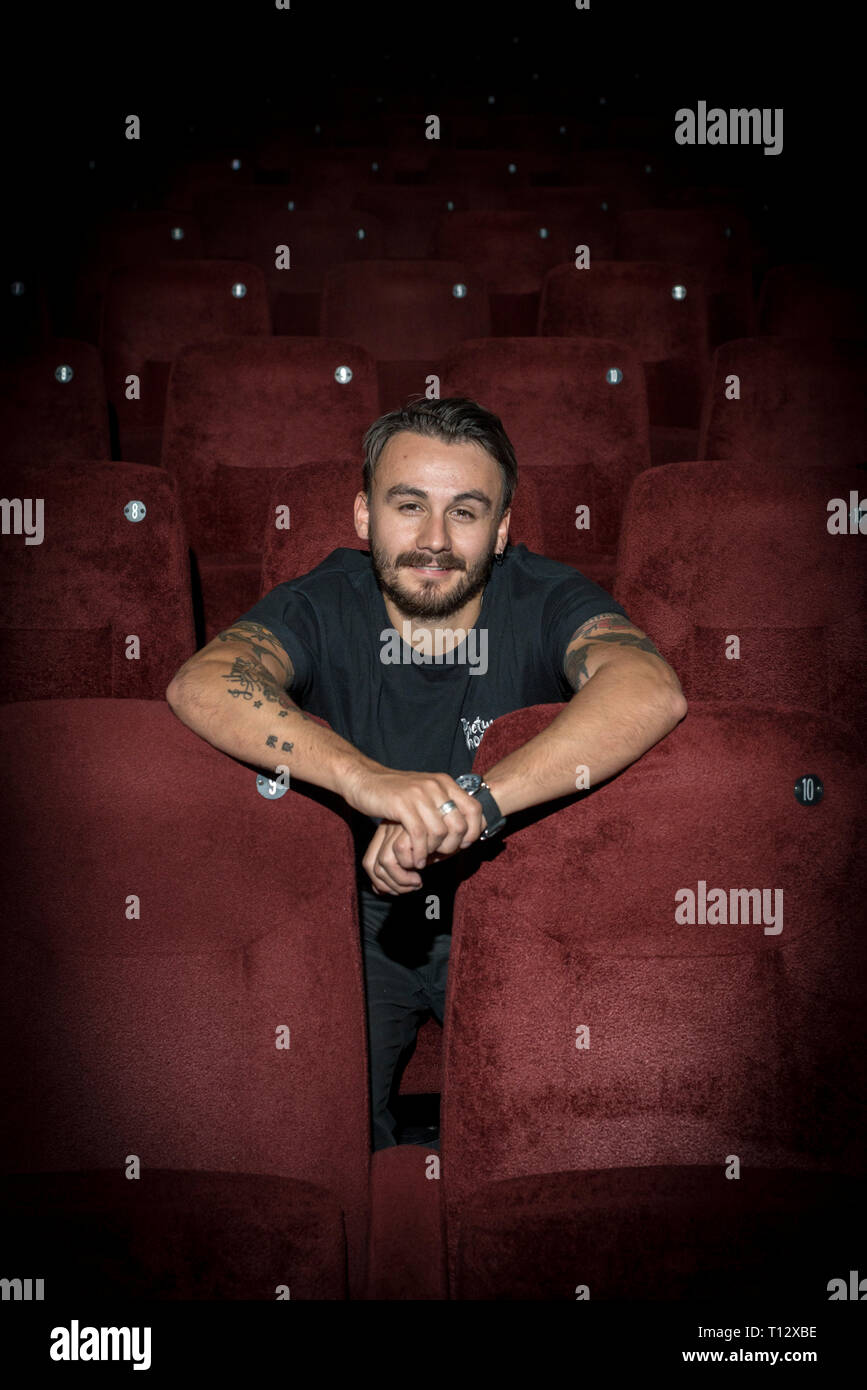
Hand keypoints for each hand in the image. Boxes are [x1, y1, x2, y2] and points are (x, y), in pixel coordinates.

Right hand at [343, 767, 483, 866]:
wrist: (364, 780)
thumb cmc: (395, 792)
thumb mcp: (425, 792)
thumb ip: (443, 803)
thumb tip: (465, 827)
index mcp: (444, 782)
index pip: (475, 809)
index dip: (473, 831)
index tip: (463, 845)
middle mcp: (435, 786)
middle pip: (459, 825)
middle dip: (452, 846)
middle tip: (442, 856)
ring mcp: (418, 794)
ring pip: (439, 832)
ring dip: (433, 852)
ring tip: (425, 859)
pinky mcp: (401, 804)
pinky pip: (419, 835)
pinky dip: (419, 852)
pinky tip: (416, 859)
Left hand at [363, 820, 467, 894]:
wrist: (459, 815)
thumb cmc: (441, 839)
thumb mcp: (420, 856)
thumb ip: (400, 870)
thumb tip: (378, 890)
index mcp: (386, 835)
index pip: (369, 863)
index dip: (379, 883)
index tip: (398, 891)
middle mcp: (388, 830)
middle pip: (371, 865)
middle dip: (390, 885)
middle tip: (410, 888)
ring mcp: (397, 826)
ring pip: (384, 861)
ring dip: (401, 880)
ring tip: (417, 882)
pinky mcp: (410, 823)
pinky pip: (401, 850)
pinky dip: (411, 864)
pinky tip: (424, 866)